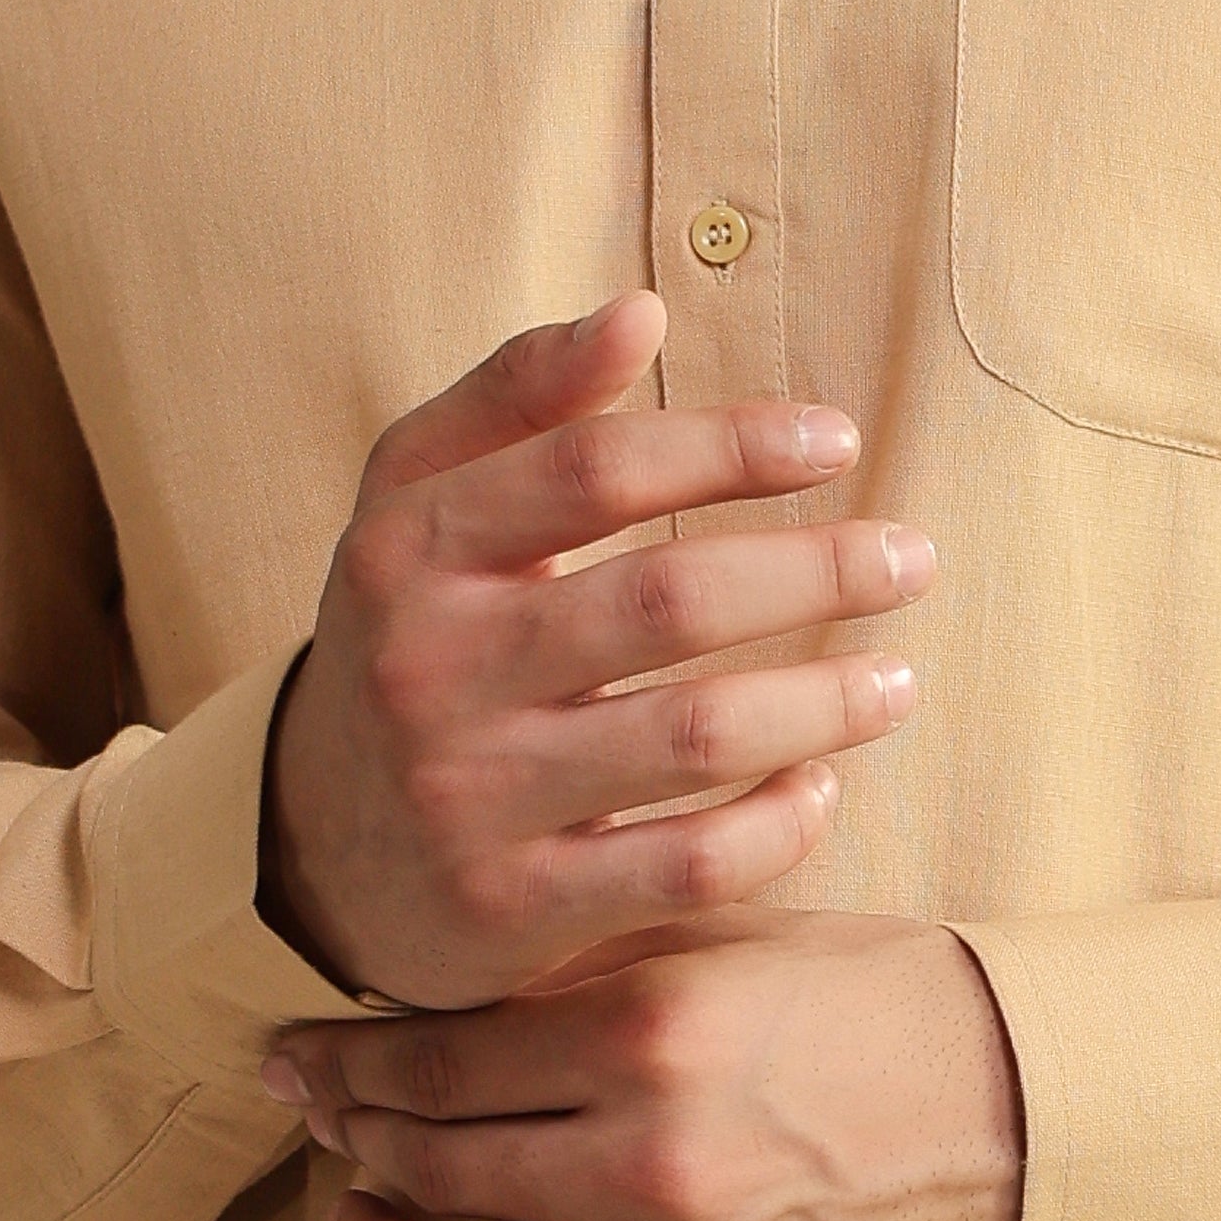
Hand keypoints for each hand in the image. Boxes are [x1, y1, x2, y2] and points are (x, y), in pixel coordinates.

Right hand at [262, 293, 935, 1008]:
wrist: (308, 849)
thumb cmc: (408, 638)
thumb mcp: (417, 502)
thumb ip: (518, 394)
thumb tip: (641, 309)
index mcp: (408, 551)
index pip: (595, 470)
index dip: (733, 445)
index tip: (837, 440)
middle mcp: (429, 671)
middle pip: (668, 601)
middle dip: (817, 571)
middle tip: (911, 559)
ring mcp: (469, 798)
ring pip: (695, 738)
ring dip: (825, 702)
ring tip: (897, 678)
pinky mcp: (513, 911)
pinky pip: (688, 867)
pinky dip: (778, 824)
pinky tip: (817, 784)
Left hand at [266, 913, 1027, 1220]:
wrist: (1029, 1120)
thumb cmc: (878, 1007)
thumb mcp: (731, 940)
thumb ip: (584, 965)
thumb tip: (431, 994)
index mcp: (652, 1032)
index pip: (431, 1061)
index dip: (344, 1062)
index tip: (301, 1057)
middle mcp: (651, 1161)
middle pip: (426, 1168)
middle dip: (349, 1144)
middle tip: (328, 1127)